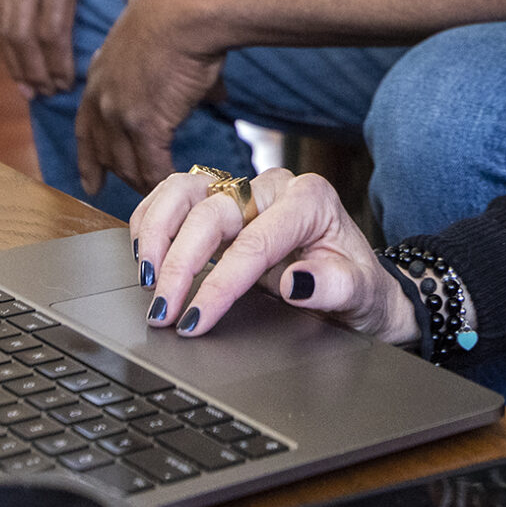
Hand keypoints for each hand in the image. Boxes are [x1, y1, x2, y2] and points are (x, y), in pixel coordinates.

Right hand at [0, 0, 152, 99]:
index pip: (51, 29)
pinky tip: (15, 60)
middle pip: (21, 35)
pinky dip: (4, 40)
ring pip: (3, 26)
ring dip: (14, 60)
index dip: (56, 62)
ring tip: (28, 89)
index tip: (67, 85)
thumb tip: (139, 12)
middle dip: (33, 69)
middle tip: (47, 95)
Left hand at [74, 0, 225, 194]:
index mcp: (101, 73)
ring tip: (164, 200)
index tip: (91, 181)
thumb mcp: (165, 45)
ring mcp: (118, 112)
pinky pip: (151, 166)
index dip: (90, 157)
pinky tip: (179, 189)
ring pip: (127, 165)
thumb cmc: (184, 15)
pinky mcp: (143, 123)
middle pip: (104, 152)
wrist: (186, 8)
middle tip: (136, 200)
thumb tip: (215, 95)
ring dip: (145, 184)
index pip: (86, 126)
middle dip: (117, 178)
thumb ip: (178, 76)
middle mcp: (101, 96)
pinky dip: (164, 182)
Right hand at [131, 167, 415, 343]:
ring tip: (146, 280)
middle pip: (211, 213)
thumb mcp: (361, 296)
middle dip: (180, 265)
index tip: (196, 319)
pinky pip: (175, 195)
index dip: (220, 283)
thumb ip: (336, 288)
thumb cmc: (359, 289)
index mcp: (311, 201)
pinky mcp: (222, 200)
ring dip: (157, 233)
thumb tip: (297, 283)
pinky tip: (143, 255)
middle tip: (163, 313)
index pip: (255, 241)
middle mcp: (273, 187)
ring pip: (185, 190)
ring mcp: (244, 189)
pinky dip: (152, 221)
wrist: (358, 287)